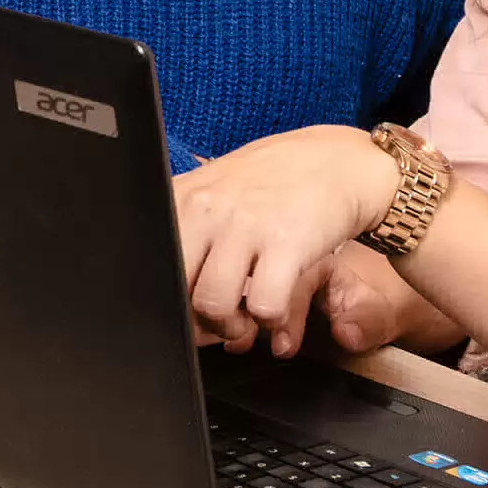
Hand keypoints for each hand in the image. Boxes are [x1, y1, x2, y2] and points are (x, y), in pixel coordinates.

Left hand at [174, 126, 399, 355]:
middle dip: (197, 319)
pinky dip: (270, 320)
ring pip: (213, 304)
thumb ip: (186, 227)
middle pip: (177, 290)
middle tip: (219, 320)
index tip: (184, 310)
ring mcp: (245, 225)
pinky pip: (264, 307)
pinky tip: (276, 305)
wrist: (336, 161)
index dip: (167, 300)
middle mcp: (207, 208)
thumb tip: (161, 285)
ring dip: (232, 326)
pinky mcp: (287, 243)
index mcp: (182, 197)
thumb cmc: (272, 182)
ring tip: (247, 318)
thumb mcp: (216, 190)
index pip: (150, 264)